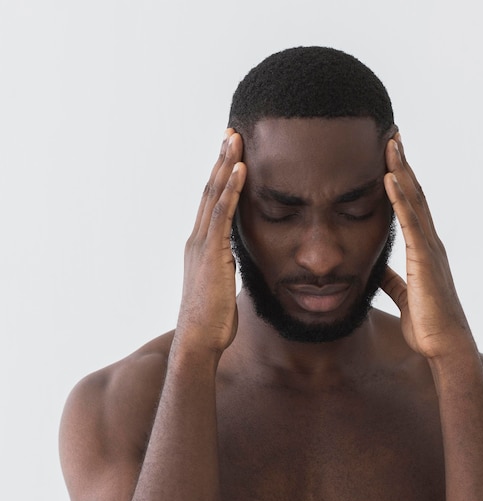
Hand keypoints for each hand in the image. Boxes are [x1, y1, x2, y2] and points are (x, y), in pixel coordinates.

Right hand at [175, 129, 245, 354]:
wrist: (199, 341)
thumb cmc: (212, 320)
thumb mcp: (221, 287)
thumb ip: (225, 268)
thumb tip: (234, 263)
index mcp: (201, 247)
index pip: (212, 204)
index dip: (220, 178)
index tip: (230, 155)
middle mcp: (197, 240)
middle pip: (210, 191)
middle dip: (221, 161)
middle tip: (231, 133)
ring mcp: (202, 245)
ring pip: (214, 196)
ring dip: (225, 165)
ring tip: (235, 139)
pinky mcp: (212, 253)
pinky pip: (223, 215)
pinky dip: (231, 191)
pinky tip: (240, 170)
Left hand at [381, 133, 474, 360]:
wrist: (444, 347)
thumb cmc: (427, 325)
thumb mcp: (404, 295)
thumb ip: (392, 279)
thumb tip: (378, 269)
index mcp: (423, 250)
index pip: (411, 207)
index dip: (401, 180)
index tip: (390, 157)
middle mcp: (429, 243)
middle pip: (414, 195)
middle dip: (402, 164)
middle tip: (391, 135)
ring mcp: (429, 249)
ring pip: (414, 201)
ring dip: (401, 170)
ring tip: (390, 142)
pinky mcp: (424, 260)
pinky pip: (411, 223)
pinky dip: (400, 199)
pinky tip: (389, 178)